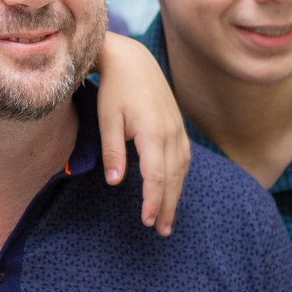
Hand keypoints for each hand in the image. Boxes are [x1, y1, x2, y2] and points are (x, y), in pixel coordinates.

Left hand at [95, 33, 189, 235]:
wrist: (132, 60)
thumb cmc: (114, 89)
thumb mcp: (107, 119)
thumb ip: (112, 151)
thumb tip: (115, 182)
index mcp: (153, 132)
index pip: (157, 176)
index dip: (154, 201)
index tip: (147, 222)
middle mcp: (171, 132)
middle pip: (173, 178)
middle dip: (168, 207)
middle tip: (162, 232)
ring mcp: (178, 128)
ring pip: (182, 169)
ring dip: (176, 195)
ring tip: (169, 218)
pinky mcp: (177, 125)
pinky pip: (184, 157)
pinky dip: (180, 177)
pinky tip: (173, 189)